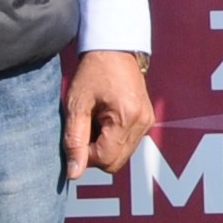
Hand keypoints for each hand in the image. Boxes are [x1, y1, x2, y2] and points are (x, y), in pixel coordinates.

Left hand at [65, 50, 155, 181]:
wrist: (114, 49)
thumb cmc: (93, 72)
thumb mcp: (76, 105)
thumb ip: (74, 140)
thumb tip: (74, 173)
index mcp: (126, 117)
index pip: (105, 159)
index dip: (85, 156)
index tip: (76, 137)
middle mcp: (142, 123)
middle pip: (115, 162)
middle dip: (95, 154)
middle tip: (83, 130)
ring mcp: (148, 122)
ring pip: (122, 156)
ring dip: (104, 148)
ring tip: (94, 122)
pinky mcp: (148, 120)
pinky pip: (128, 144)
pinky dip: (113, 141)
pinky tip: (104, 121)